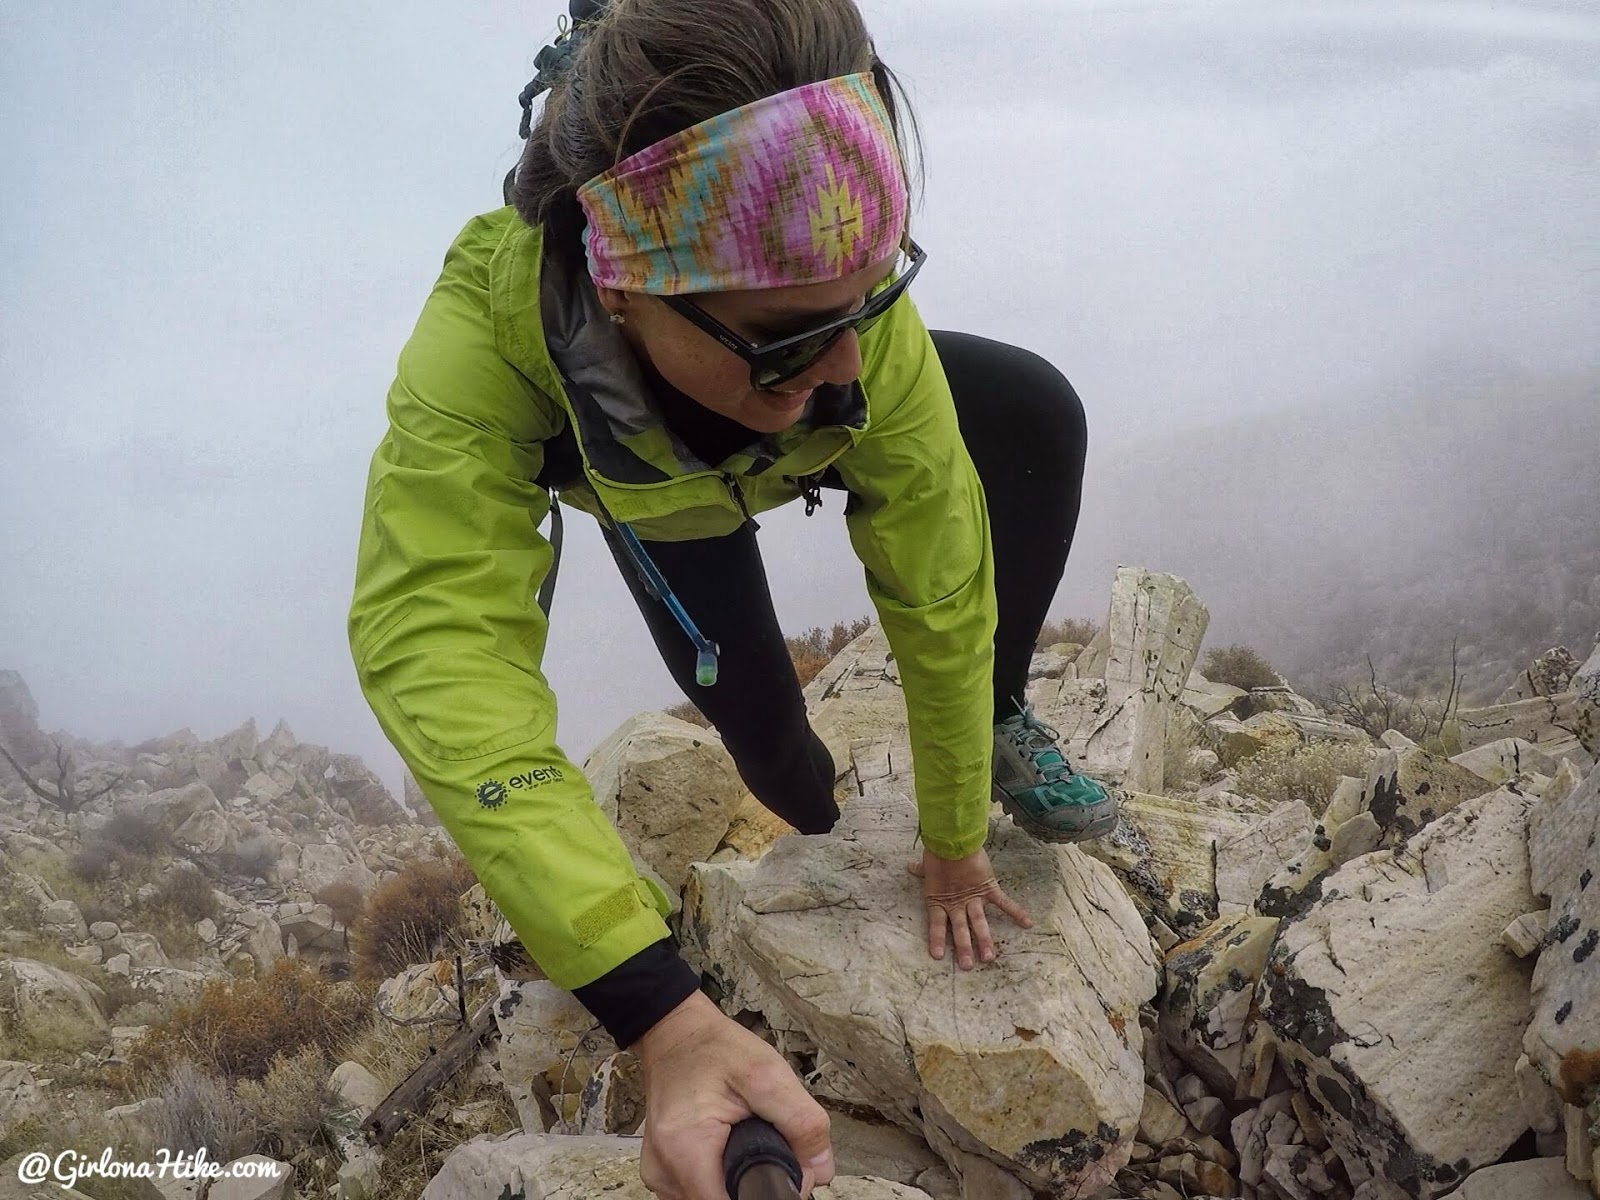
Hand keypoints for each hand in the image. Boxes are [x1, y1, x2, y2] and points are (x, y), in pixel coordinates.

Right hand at [633, 990, 832, 1198]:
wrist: (678, 1034)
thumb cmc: (715, 1049)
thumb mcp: (767, 1072)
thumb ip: (801, 1121)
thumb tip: (822, 1169)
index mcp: (686, 1148)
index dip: (766, 1192)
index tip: (783, 1163)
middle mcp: (664, 1170)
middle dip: (754, 1184)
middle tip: (766, 1140)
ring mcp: (659, 1175)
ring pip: (713, 1199)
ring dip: (737, 1181)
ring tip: (744, 1138)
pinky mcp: (663, 1172)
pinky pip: (701, 1191)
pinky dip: (721, 1176)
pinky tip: (728, 1148)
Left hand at [908, 846, 1032, 968]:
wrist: (952, 841)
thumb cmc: (938, 853)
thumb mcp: (928, 865)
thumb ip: (921, 870)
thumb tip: (910, 867)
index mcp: (940, 900)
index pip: (937, 925)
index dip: (937, 940)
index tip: (937, 956)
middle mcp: (957, 904)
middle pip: (961, 930)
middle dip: (964, 948)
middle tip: (967, 966)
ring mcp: (973, 898)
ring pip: (980, 923)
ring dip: (985, 941)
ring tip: (989, 958)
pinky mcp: (988, 889)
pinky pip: (1004, 903)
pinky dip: (1016, 912)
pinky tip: (1027, 923)